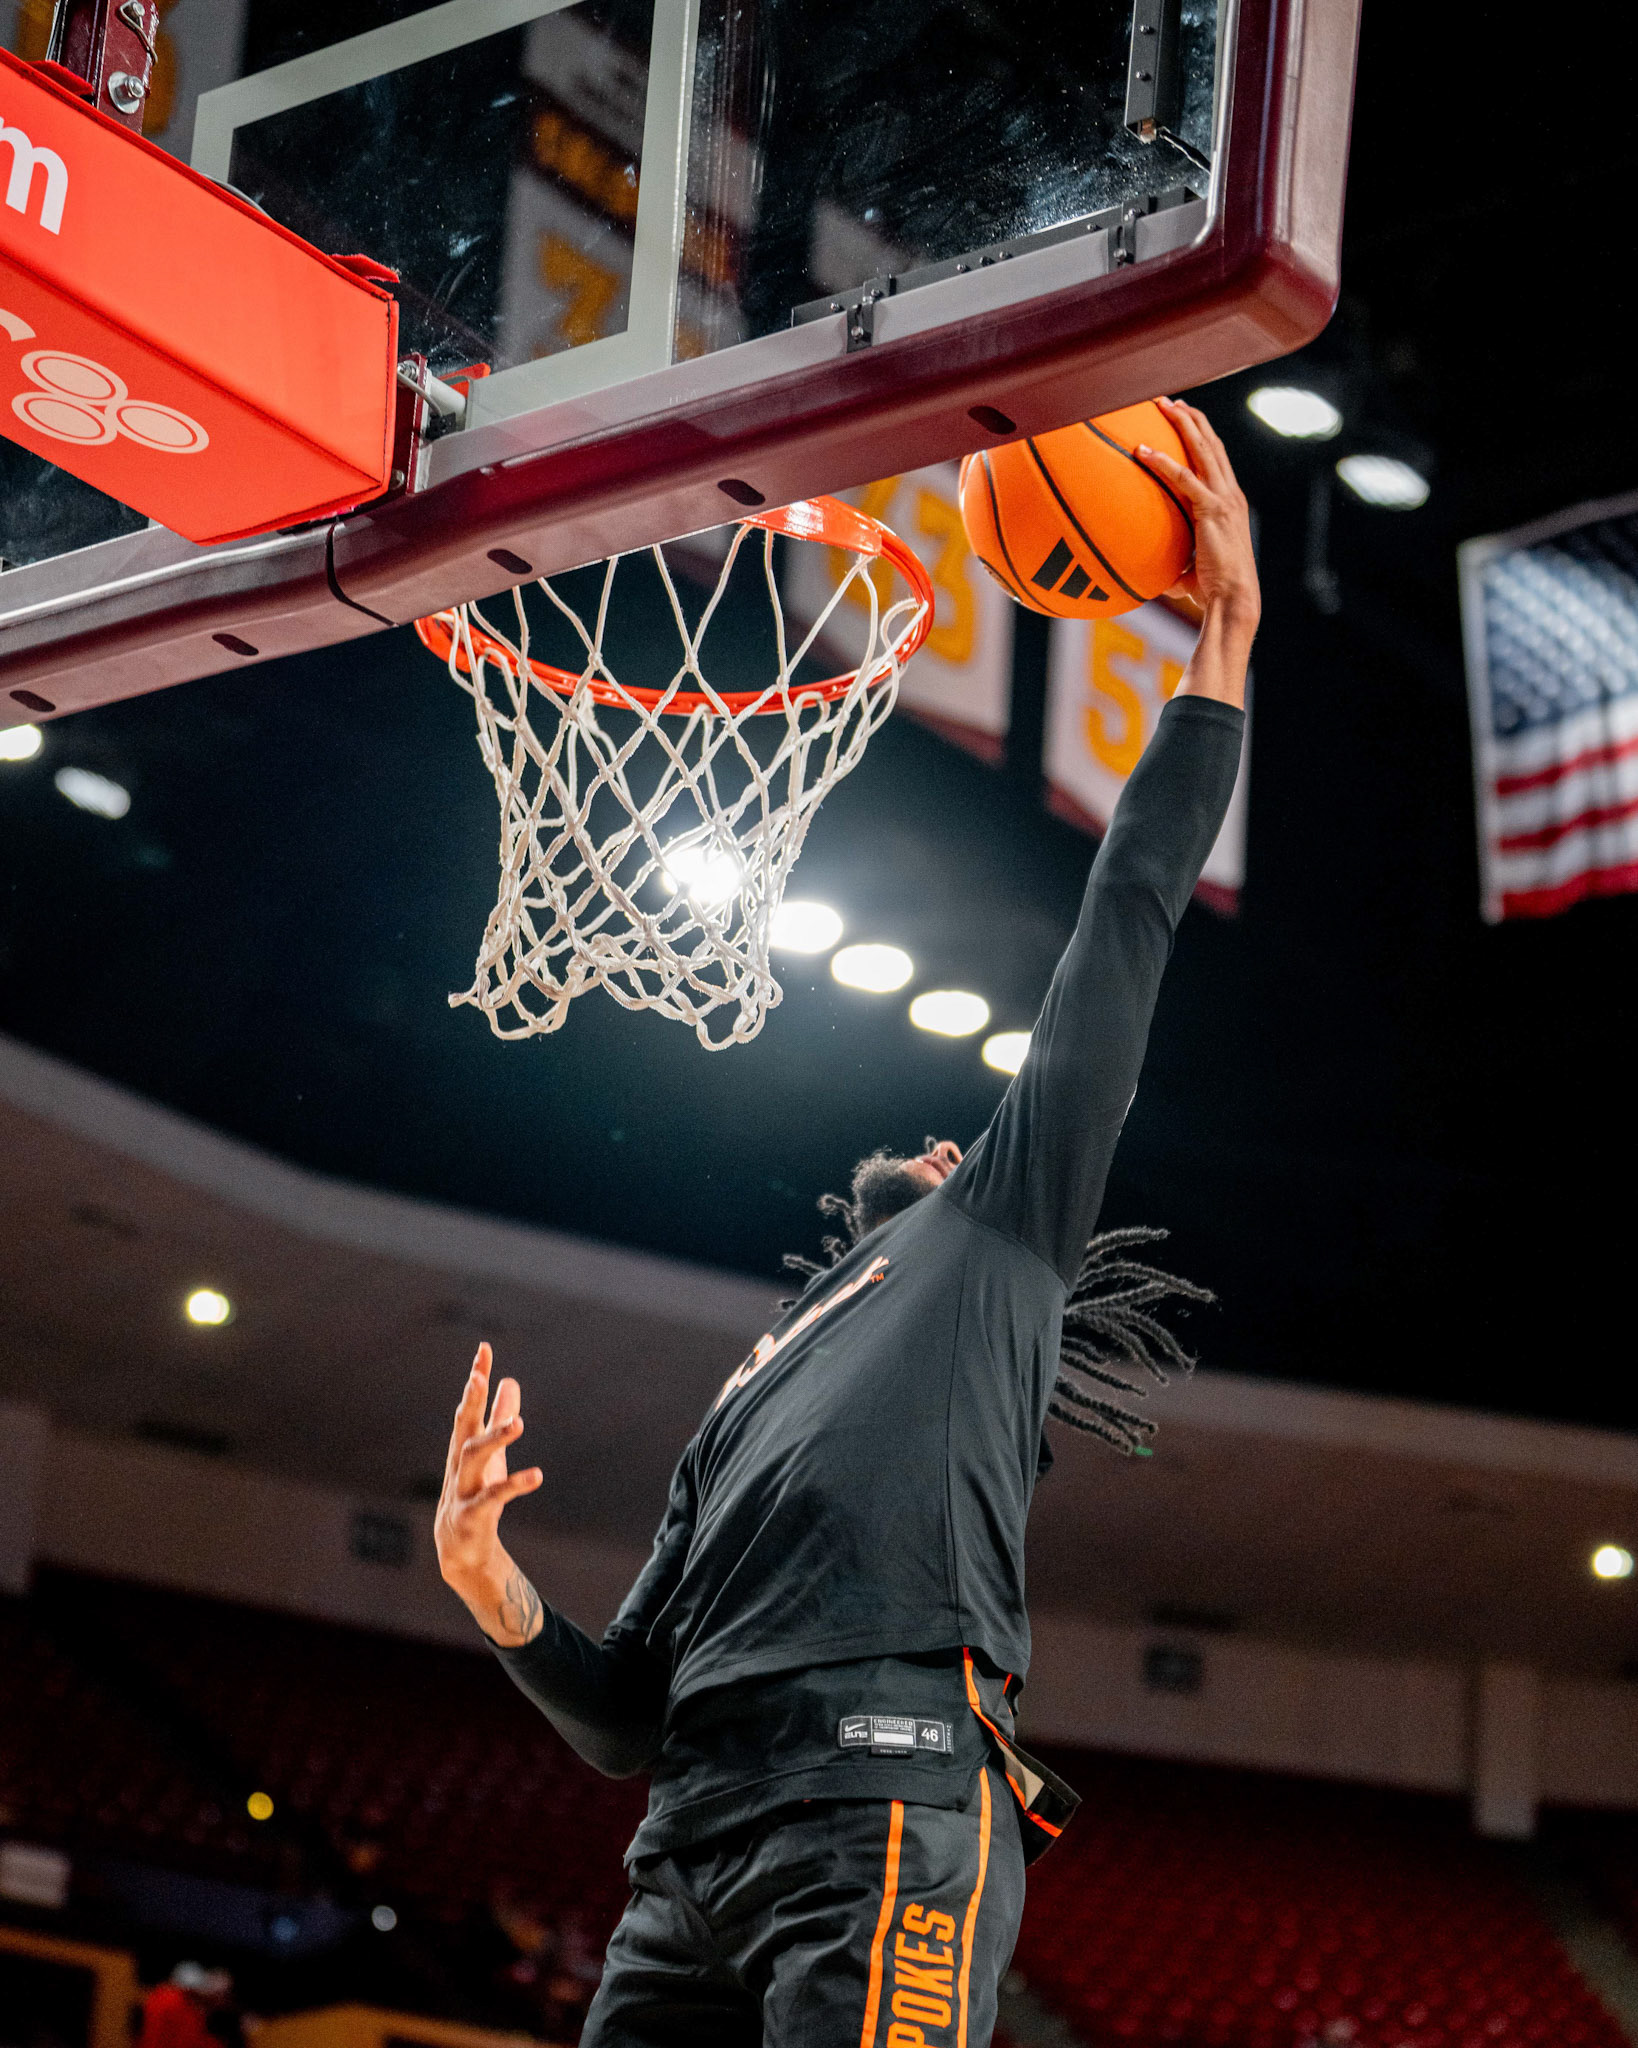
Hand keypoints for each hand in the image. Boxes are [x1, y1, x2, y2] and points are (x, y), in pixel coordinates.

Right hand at [434, 1342, 545, 1645]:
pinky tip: (537, 1475)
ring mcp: (462, 1492)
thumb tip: (509, 1380)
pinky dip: (513, 1486)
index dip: (476, 1379)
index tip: (484, 1349)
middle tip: (479, 1376)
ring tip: (520, 1423)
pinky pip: (492, 1500)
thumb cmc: (476, 1497)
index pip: (468, 1408)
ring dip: (494, 1439)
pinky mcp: (472, 1519)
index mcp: (464, 1448)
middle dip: (469, 1401)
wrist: (461, 1554)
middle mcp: (458, 1466)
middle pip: (462, 1428)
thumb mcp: (492, 1456)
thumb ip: (499, 1418)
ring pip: (472, 1460)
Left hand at [1137, 398, 1259, 631]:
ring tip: (1161, 406)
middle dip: (1191, 417)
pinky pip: (1184, 478)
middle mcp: (1231, 493)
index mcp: (1230, 501)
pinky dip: (1162, 462)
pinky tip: (1143, 451)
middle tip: (1169, 400)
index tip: (1184, 417)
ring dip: (1182, 424)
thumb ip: (1176, 564)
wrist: (1233, 598)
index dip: (1202, 434)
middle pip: (1211, 443)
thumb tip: (1154, 574)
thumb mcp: (1192, 570)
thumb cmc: (1213, 590)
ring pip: (1203, 449)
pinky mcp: (1212, 510)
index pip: (1216, 458)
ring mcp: (1224, 499)